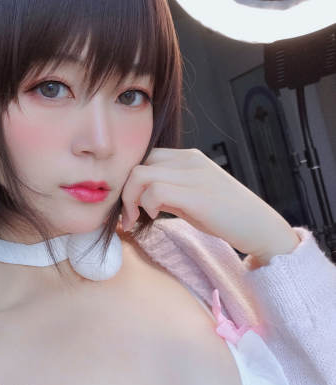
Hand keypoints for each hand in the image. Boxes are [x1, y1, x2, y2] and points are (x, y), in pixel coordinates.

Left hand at [120, 148, 299, 262]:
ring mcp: (193, 175)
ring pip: (140, 175)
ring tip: (135, 219)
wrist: (261, 227)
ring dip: (130, 199)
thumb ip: (168, 192)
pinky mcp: (196, 194)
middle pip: (137, 163)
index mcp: (189, 157)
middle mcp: (190, 160)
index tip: (128, 206)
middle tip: (127, 216)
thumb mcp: (192, 197)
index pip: (144, 157)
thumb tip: (138, 199)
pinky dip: (145, 206)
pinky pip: (154, 191)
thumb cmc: (227, 216)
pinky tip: (152, 217)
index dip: (129, 181)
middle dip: (123, 191)